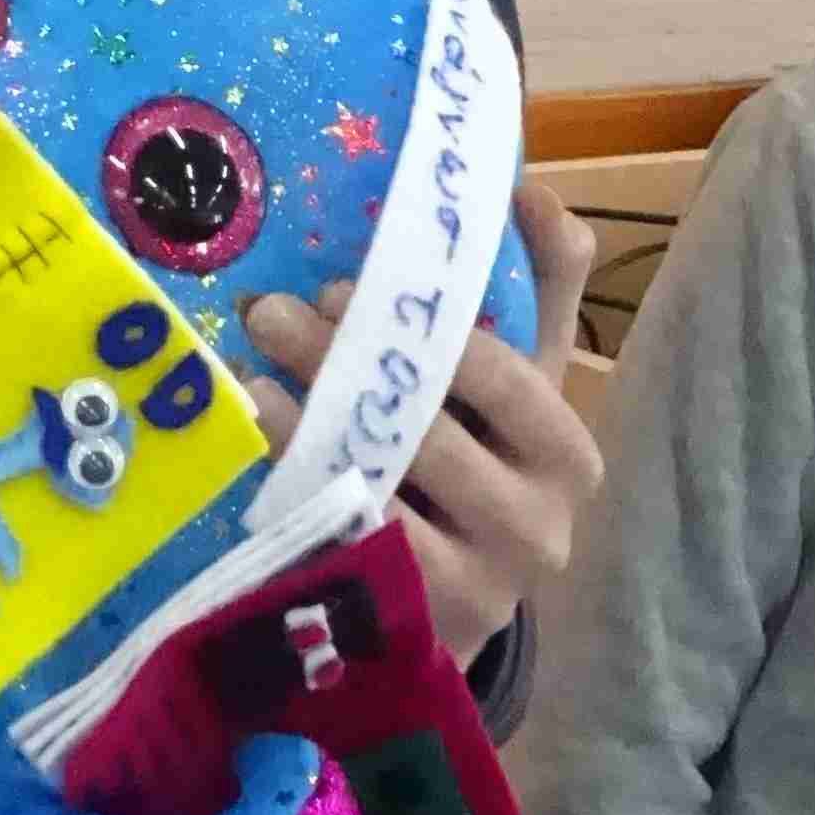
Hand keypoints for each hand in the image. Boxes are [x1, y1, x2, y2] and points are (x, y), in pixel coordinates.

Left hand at [242, 174, 605, 664]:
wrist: (446, 613)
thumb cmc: (482, 470)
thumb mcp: (522, 385)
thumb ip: (539, 287)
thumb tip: (528, 187)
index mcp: (567, 452)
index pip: (509, 376)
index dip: (428, 329)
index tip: (342, 286)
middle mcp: (540, 526)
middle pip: (434, 430)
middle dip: (343, 363)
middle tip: (267, 313)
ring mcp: (480, 587)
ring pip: (385, 487)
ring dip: (306, 423)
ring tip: (247, 376)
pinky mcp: (415, 627)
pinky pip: (348, 544)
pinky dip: (298, 487)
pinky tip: (255, 448)